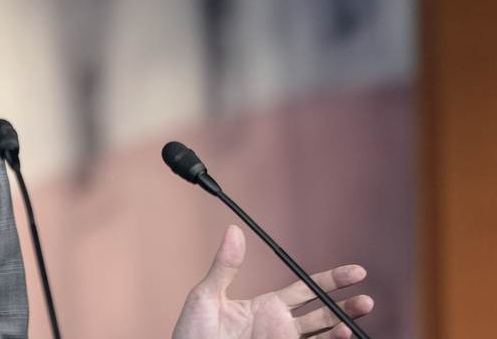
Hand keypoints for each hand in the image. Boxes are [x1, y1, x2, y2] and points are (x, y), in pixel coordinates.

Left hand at [172, 225, 373, 338]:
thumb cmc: (192, 332)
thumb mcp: (206, 295)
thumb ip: (225, 266)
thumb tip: (233, 231)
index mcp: (266, 307)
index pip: (306, 289)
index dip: (332, 280)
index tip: (357, 272)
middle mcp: (279, 326)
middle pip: (322, 313)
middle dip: (346, 306)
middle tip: (367, 298)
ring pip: (321, 335)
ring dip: (340, 329)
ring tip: (354, 322)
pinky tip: (339, 336)